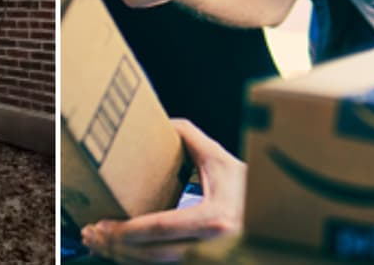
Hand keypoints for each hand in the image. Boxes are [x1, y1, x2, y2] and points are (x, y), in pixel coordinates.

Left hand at [81, 119, 245, 263]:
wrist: (282, 223)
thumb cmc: (251, 191)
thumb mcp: (223, 162)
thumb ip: (193, 140)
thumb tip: (166, 122)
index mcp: (214, 219)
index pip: (160, 228)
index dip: (127, 230)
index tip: (102, 224)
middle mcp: (211, 247)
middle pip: (152, 254)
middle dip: (116, 247)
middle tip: (91, 235)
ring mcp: (209, 262)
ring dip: (123, 258)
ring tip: (99, 244)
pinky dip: (140, 261)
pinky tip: (123, 253)